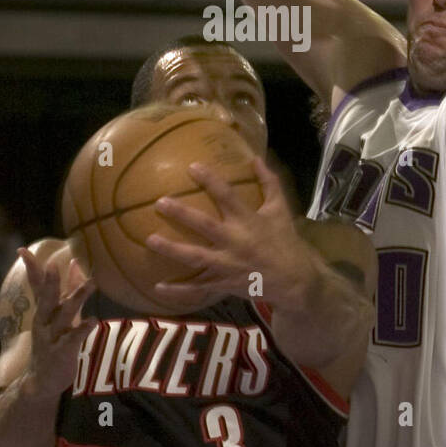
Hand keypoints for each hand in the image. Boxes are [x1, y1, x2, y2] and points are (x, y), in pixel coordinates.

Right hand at [18, 247, 95, 398]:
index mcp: (43, 311)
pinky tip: (93, 320)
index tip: (22, 250)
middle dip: (50, 281)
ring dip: (77, 298)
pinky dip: (83, 328)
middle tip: (53, 264)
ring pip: (63, 315)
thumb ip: (70, 289)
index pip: (36, 286)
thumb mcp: (62, 314)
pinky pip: (72, 338)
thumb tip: (76, 263)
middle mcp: (44, 322)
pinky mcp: (61, 352)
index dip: (31, 268)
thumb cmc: (55, 342)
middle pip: (47, 298)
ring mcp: (51, 337)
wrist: (42, 380)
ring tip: (91, 283)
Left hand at [145, 158, 309, 308]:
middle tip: (160, 202)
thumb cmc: (285, 241)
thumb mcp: (280, 209)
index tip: (191, 167)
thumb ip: (269, 182)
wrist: (295, 280)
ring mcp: (228, 264)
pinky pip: (199, 287)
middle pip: (205, 226)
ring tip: (150, 240)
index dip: (210, 181)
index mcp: (249, 221)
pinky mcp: (224, 283)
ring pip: (196, 257)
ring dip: (172, 249)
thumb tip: (256, 157)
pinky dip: (179, 289)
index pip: (227, 196)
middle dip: (182, 214)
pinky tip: (158, 287)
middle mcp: (236, 241)